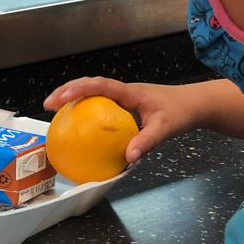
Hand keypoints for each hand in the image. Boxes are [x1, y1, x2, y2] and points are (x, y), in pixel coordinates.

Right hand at [43, 78, 214, 163]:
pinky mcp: (126, 105)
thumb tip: (128, 158)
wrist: (196, 105)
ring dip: (74, 97)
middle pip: (90, 84)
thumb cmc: (181, 112)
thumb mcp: (165, 128)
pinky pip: (101, 103)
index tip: (61, 98)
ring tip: (56, 110)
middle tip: (48, 104)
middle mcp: (124, 91)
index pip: (100, 85)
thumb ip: (147, 142)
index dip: (78, 90)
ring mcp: (124, 97)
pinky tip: (80, 125)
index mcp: (130, 92)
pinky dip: (86, 108)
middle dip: (67, 90)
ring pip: (93, 91)